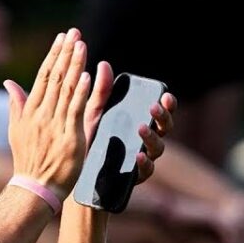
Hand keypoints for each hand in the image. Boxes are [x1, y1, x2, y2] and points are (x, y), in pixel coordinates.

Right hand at [3, 28, 91, 202]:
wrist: (35, 187)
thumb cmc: (29, 161)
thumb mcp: (17, 130)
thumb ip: (16, 105)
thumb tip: (9, 84)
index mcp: (30, 111)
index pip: (43, 77)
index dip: (53, 56)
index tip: (62, 38)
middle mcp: (41, 114)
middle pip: (55, 77)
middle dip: (65, 53)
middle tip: (74, 33)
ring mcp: (55, 125)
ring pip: (66, 89)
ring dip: (74, 66)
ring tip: (81, 45)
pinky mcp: (69, 137)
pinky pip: (75, 110)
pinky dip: (80, 92)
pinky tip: (86, 76)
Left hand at [82, 61, 177, 186]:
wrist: (76, 172)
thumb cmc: (88, 139)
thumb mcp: (93, 114)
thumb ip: (101, 92)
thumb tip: (103, 64)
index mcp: (141, 122)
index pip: (161, 111)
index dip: (168, 104)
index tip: (165, 95)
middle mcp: (148, 140)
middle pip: (166, 128)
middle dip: (162, 117)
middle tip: (153, 107)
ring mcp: (144, 159)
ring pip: (158, 148)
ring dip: (151, 137)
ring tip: (141, 128)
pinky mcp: (136, 178)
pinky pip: (146, 171)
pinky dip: (144, 163)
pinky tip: (138, 156)